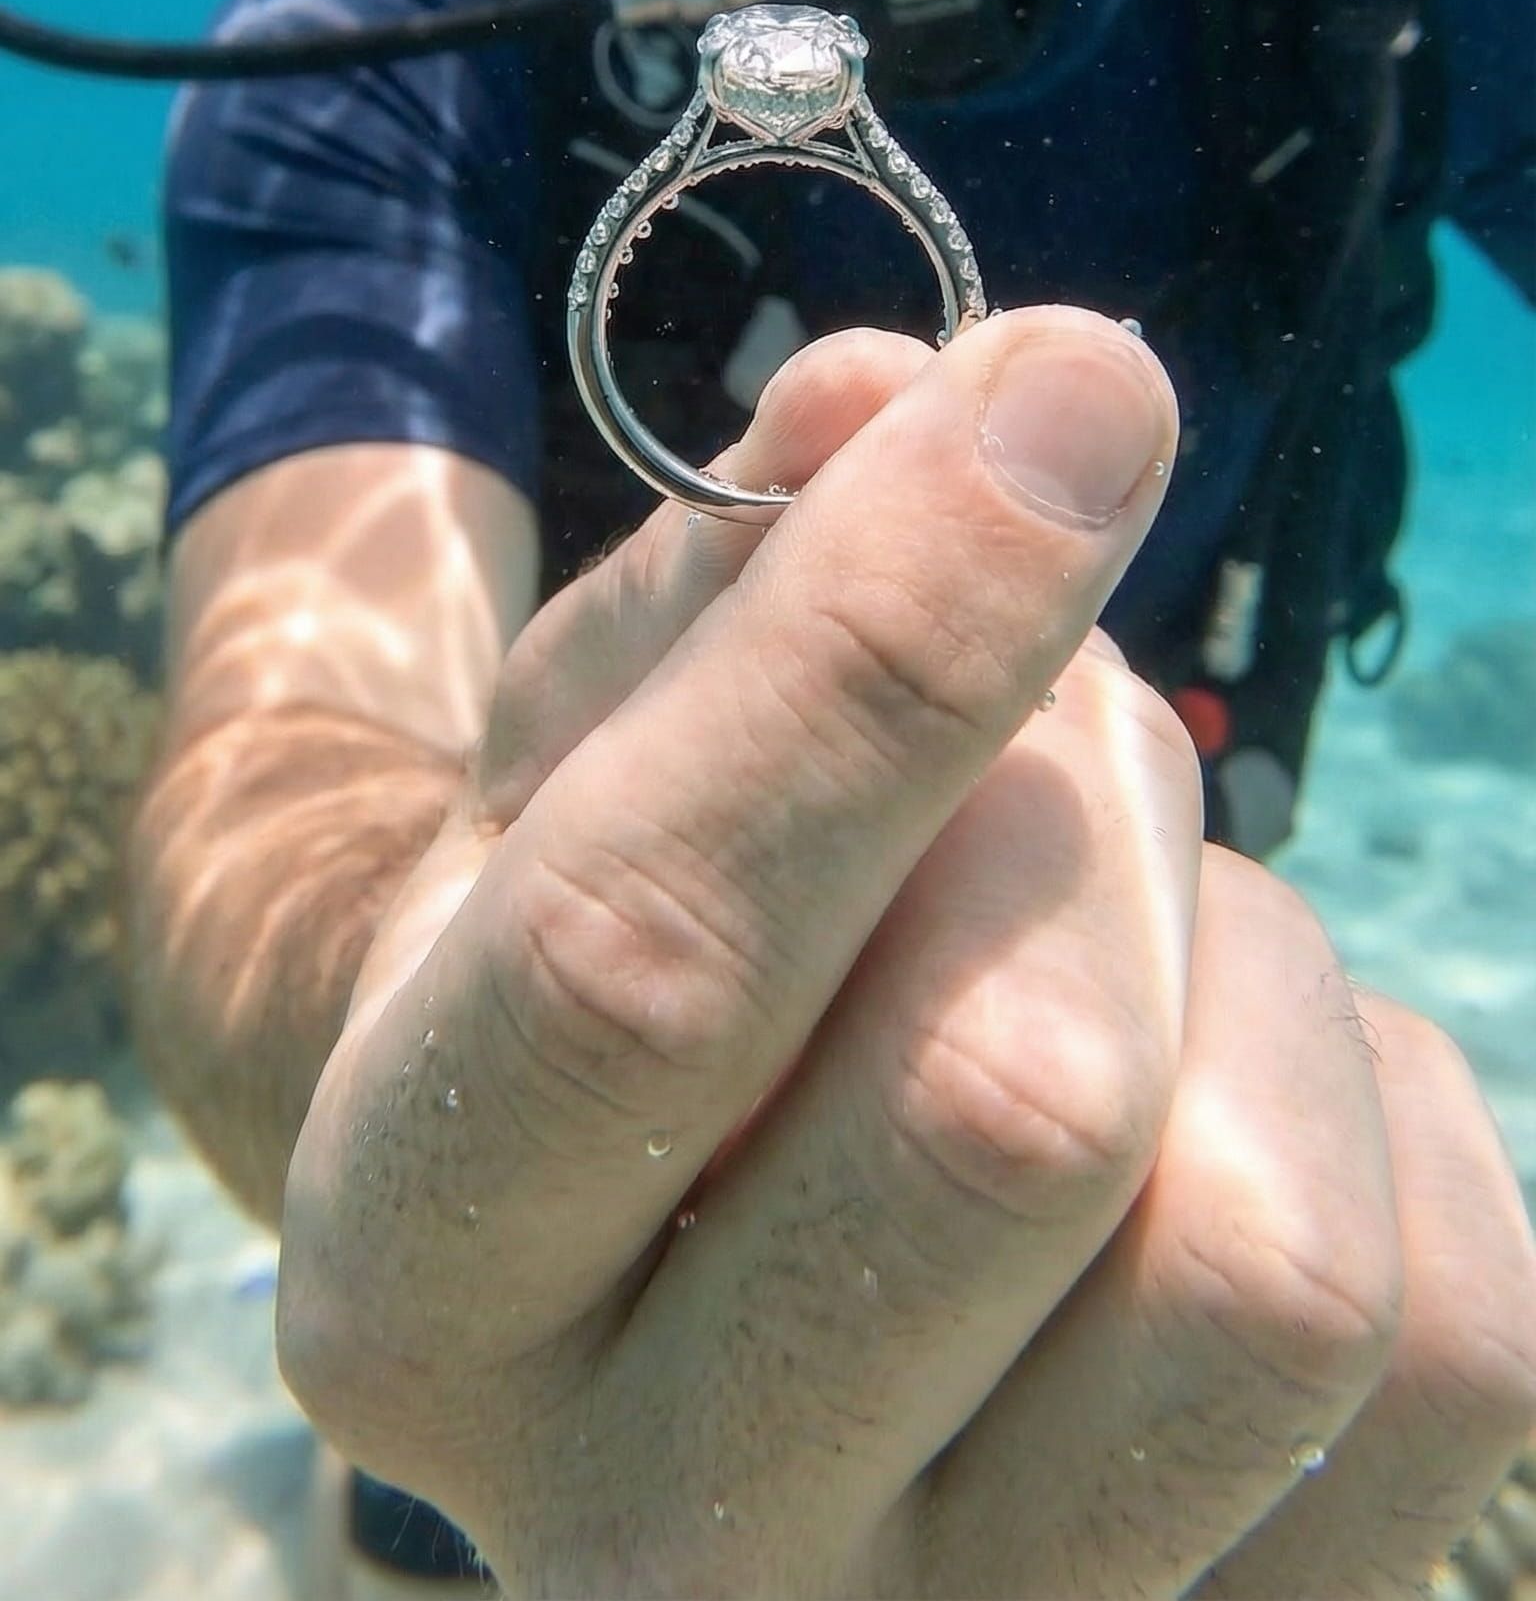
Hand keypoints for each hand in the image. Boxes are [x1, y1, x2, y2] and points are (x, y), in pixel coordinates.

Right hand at [276, 308, 1535, 1598]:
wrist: (683, 1271)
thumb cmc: (633, 945)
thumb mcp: (594, 748)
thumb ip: (730, 565)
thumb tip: (899, 395)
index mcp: (423, 1277)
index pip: (647, 961)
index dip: (880, 648)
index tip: (1075, 387)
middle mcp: (656, 1552)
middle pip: (1012, 1107)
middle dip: (1083, 790)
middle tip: (1043, 722)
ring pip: (1270, 1267)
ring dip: (1244, 975)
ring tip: (1120, 947)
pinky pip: (1458, 1342)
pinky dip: (1380, 1114)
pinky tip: (1228, 1105)